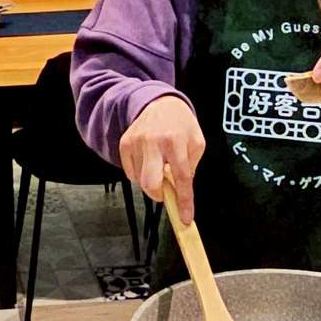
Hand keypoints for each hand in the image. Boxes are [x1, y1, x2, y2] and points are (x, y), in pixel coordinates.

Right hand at [118, 95, 204, 223]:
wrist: (159, 102)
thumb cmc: (181, 125)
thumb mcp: (196, 142)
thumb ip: (190, 167)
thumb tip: (179, 192)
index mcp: (176, 141)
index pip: (181, 177)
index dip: (184, 201)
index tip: (185, 218)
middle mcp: (153, 141)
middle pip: (150, 183)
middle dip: (158, 195)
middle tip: (165, 193)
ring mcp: (136, 141)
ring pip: (140, 179)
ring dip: (151, 179)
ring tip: (158, 164)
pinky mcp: (124, 143)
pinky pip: (130, 171)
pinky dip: (140, 172)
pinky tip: (148, 160)